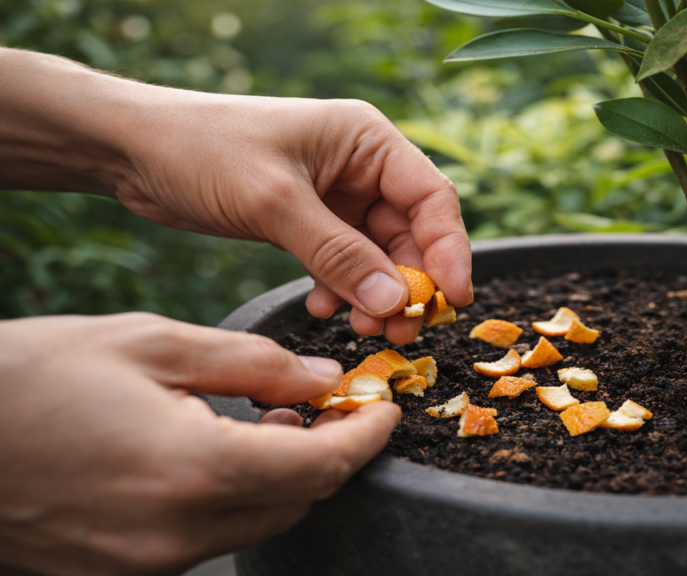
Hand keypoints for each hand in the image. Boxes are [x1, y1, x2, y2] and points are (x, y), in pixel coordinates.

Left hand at [0, 49, 472, 344]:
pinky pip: (344, 263)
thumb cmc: (202, 151)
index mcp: (366, 141)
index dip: (448, 251)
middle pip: (410, 234)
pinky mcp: (310, 221)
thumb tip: (395, 301)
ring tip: (360, 329)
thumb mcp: (274, 202)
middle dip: (407, 284)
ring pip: (378, 255)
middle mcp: (360, 166)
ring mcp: (336, 195)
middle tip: (399, 331)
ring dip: (374, 294)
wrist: (134, 150)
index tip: (451, 300)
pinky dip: (340, 290)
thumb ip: (337, 254)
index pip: (431, 198)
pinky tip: (320, 309)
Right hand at [0, 313, 400, 575]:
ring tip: (273, 421)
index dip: (365, 438)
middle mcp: (177, 534)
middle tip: (329, 406)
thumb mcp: (152, 344)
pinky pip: (210, 537)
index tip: (384, 410)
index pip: (320, 467)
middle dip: (329, 454)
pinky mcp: (124, 572)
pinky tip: (222, 453)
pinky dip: (237, 498)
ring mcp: (147, 564)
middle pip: (297, 501)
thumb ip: (253, 365)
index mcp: (193, 470)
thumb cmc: (34, 376)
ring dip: (284, 476)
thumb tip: (322, 381)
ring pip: (259, 522)